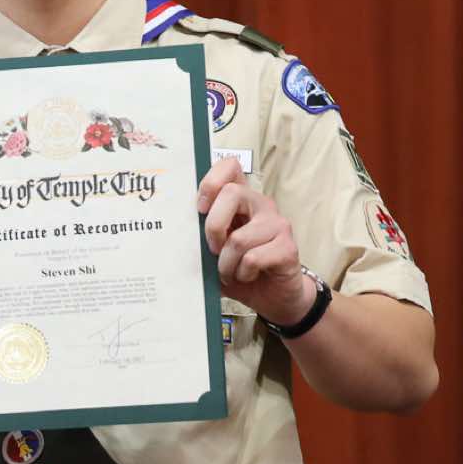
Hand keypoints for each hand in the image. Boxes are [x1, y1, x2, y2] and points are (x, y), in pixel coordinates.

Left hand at [197, 157, 313, 322]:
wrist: (273, 297)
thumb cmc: (240, 269)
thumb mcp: (215, 251)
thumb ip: (202, 235)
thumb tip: (174, 232)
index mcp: (241, 200)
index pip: (230, 166)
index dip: (211, 181)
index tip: (200, 208)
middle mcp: (261, 205)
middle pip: (231, 193)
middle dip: (213, 226)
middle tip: (213, 250)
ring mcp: (278, 224)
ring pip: (238, 238)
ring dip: (226, 264)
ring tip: (229, 273)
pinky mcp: (288, 247)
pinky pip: (252, 258)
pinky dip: (242, 273)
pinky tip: (246, 276)